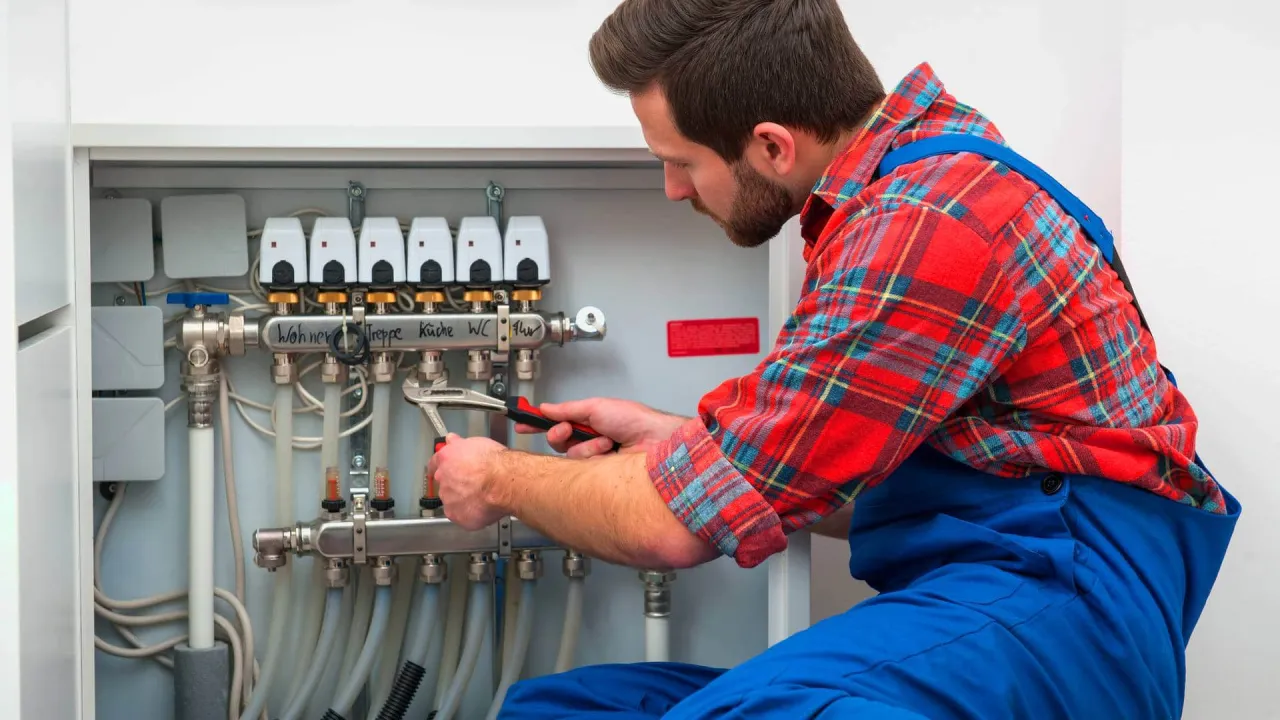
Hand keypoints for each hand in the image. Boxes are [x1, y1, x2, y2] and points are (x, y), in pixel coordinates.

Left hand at [427, 433, 507, 529]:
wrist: (503, 483)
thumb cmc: (494, 462)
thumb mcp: (476, 443)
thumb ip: (459, 443)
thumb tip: (451, 439)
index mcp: (445, 459)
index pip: (434, 463)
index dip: (439, 466)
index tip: (442, 469)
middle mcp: (443, 480)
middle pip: (445, 484)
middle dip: (456, 485)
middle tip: (474, 484)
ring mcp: (448, 500)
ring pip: (453, 502)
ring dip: (463, 500)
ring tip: (482, 497)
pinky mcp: (457, 516)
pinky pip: (462, 517)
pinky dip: (471, 514)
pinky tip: (483, 508)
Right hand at [514, 398, 688, 458]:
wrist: (658, 442)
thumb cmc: (638, 422)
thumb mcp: (598, 408)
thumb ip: (568, 409)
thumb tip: (546, 407)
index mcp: (590, 422)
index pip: (557, 423)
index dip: (539, 424)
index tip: (522, 423)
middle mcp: (591, 440)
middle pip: (559, 442)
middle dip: (561, 435)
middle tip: (568, 431)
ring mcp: (596, 458)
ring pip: (570, 457)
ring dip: (586, 446)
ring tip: (605, 441)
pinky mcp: (601, 475)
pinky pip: (583, 470)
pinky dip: (593, 458)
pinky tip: (608, 453)